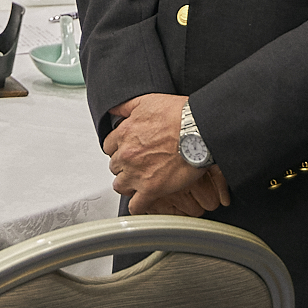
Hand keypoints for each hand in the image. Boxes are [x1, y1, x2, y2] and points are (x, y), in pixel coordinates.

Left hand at [104, 93, 202, 212]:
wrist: (198, 131)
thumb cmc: (178, 115)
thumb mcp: (146, 102)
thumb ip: (125, 107)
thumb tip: (113, 110)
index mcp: (124, 134)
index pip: (109, 146)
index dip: (120, 148)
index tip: (128, 150)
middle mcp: (127, 154)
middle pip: (115, 166)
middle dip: (125, 165)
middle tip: (138, 164)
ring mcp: (137, 173)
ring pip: (120, 186)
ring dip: (128, 184)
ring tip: (139, 182)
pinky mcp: (151, 189)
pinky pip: (136, 205)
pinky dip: (138, 206)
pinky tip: (143, 202)